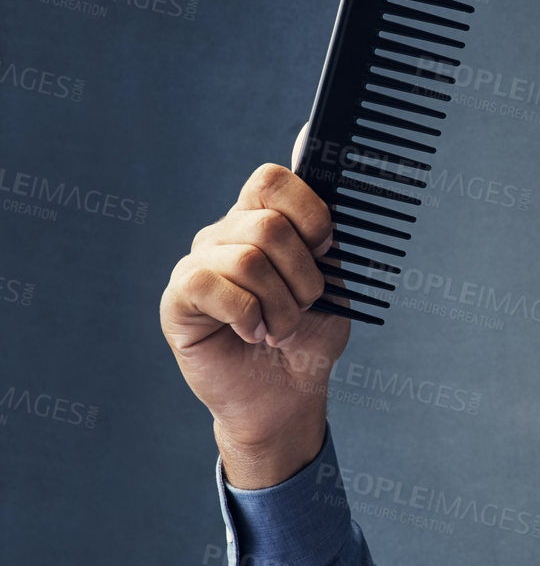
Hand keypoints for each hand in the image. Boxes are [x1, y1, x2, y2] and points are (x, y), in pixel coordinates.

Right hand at [160, 162, 348, 485]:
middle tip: (304, 307)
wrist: (289, 394)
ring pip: (247, 258)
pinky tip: (252, 332)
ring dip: (281, 305)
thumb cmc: (309, 338)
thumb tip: (321, 171)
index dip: (309, 213)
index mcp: (263, 221)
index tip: (325, 252)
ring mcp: (198, 264)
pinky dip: (247, 315)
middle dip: (303, 277)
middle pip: (269, 225)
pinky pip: (210, 285)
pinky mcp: (178, 299)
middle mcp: (225, 234)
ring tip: (280, 328)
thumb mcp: (333, 283)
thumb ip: (326, 240)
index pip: (273, 180)